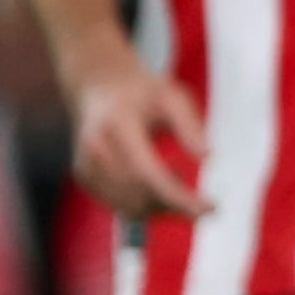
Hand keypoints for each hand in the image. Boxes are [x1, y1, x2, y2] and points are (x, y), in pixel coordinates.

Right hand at [67, 59, 207, 219]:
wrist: (99, 87)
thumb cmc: (142, 92)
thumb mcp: (172, 97)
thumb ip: (190, 125)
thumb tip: (207, 156)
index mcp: (118, 124)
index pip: (147, 172)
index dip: (178, 195)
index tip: (209, 207)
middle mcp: (97, 148)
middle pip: (140, 194)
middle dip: (177, 205)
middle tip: (208, 203)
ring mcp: (87, 165)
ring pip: (130, 206)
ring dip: (163, 207)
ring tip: (180, 182)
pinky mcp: (86, 178)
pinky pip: (121, 205)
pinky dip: (146, 204)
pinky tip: (159, 181)